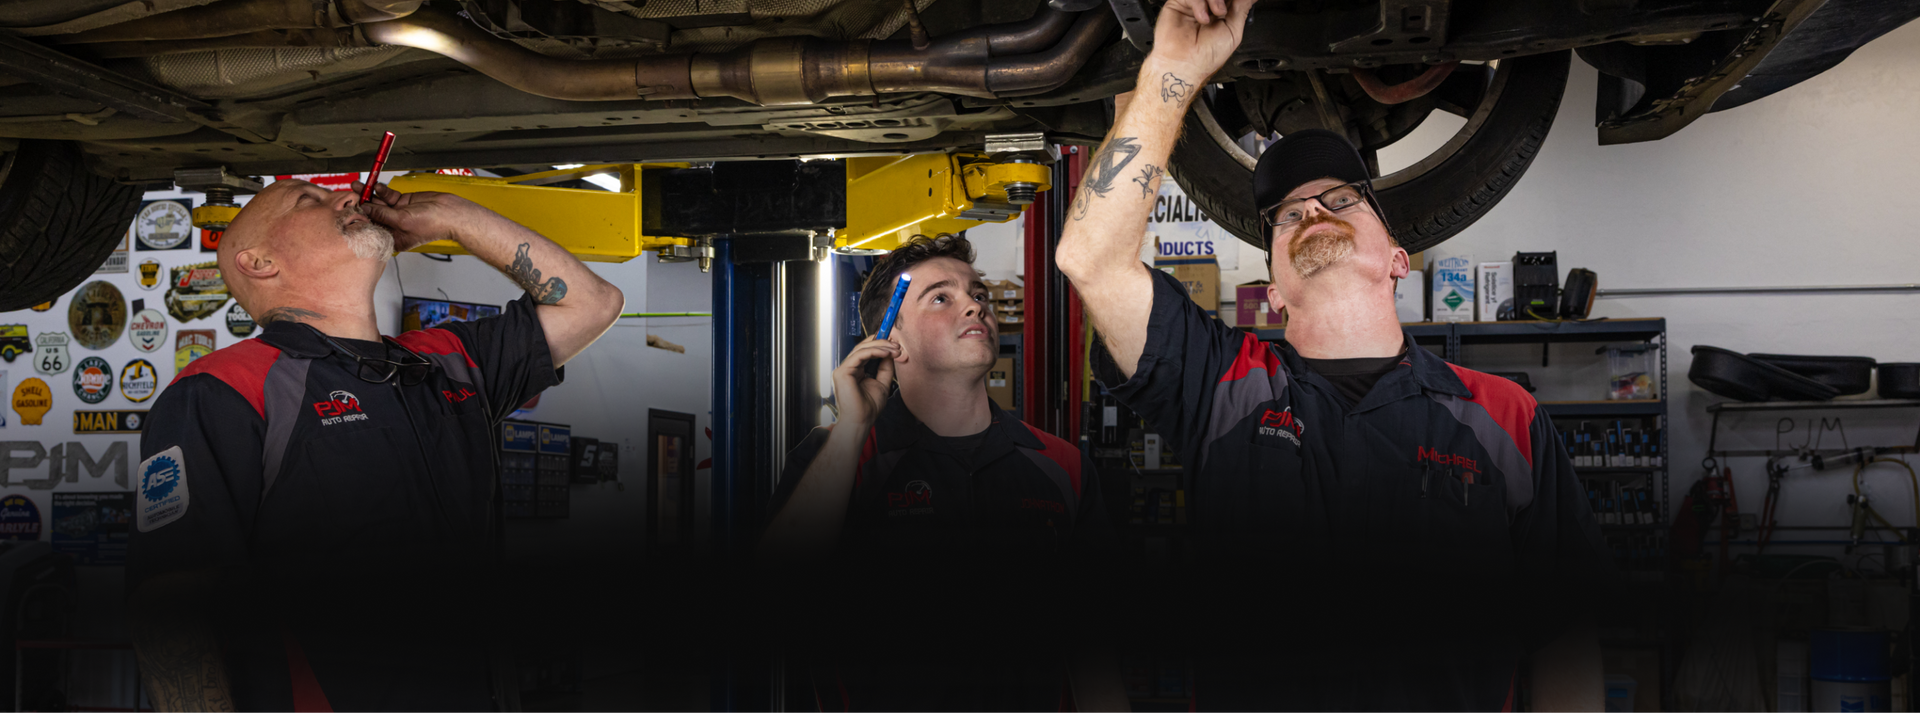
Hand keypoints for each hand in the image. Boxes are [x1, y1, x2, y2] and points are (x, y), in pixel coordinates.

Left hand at [353, 180, 487, 252]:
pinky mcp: (403, 202)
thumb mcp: (402, 221)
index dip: (361, 218)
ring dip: (370, 193)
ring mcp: (398, 213)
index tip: (351, 208)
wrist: (451, 212)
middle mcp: (394, 226)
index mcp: (393, 238)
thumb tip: (366, 208)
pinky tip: (378, 186)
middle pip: (373, 213)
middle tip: (352, 192)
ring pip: (379, 202)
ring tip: (359, 184)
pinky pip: (388, 195)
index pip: (372, 228)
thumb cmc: (433, 224)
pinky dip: (382, 190)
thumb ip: (382, 214)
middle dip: (363, 202)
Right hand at [832, 337, 900, 427]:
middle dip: (882, 343)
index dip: (880, 345)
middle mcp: (847, 368)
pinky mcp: (842, 371)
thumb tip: (891, 353)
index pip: (866, 352)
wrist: (861, 421)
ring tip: (894, 349)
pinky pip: (859, 355)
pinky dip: (874, 351)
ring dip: (880, 346)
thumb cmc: (869, 407)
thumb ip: (885, 368)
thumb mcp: (882, 383)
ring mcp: (843, 369)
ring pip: (861, 349)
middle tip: (897, 344)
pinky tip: (886, 353)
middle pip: (863, 347)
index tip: (895, 344)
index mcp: (855, 371)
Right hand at [1145, 0, 1256, 86]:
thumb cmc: (1205, 57)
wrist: (1185, 66)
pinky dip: (1200, 4)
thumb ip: (1242, 9)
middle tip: (1226, 9)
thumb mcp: (1233, 32)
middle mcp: (1207, 7)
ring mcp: (1193, 5)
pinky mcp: (1178, 3)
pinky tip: (1202, 19)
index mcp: (1221, 13)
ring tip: (1219, 13)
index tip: (1238, 3)